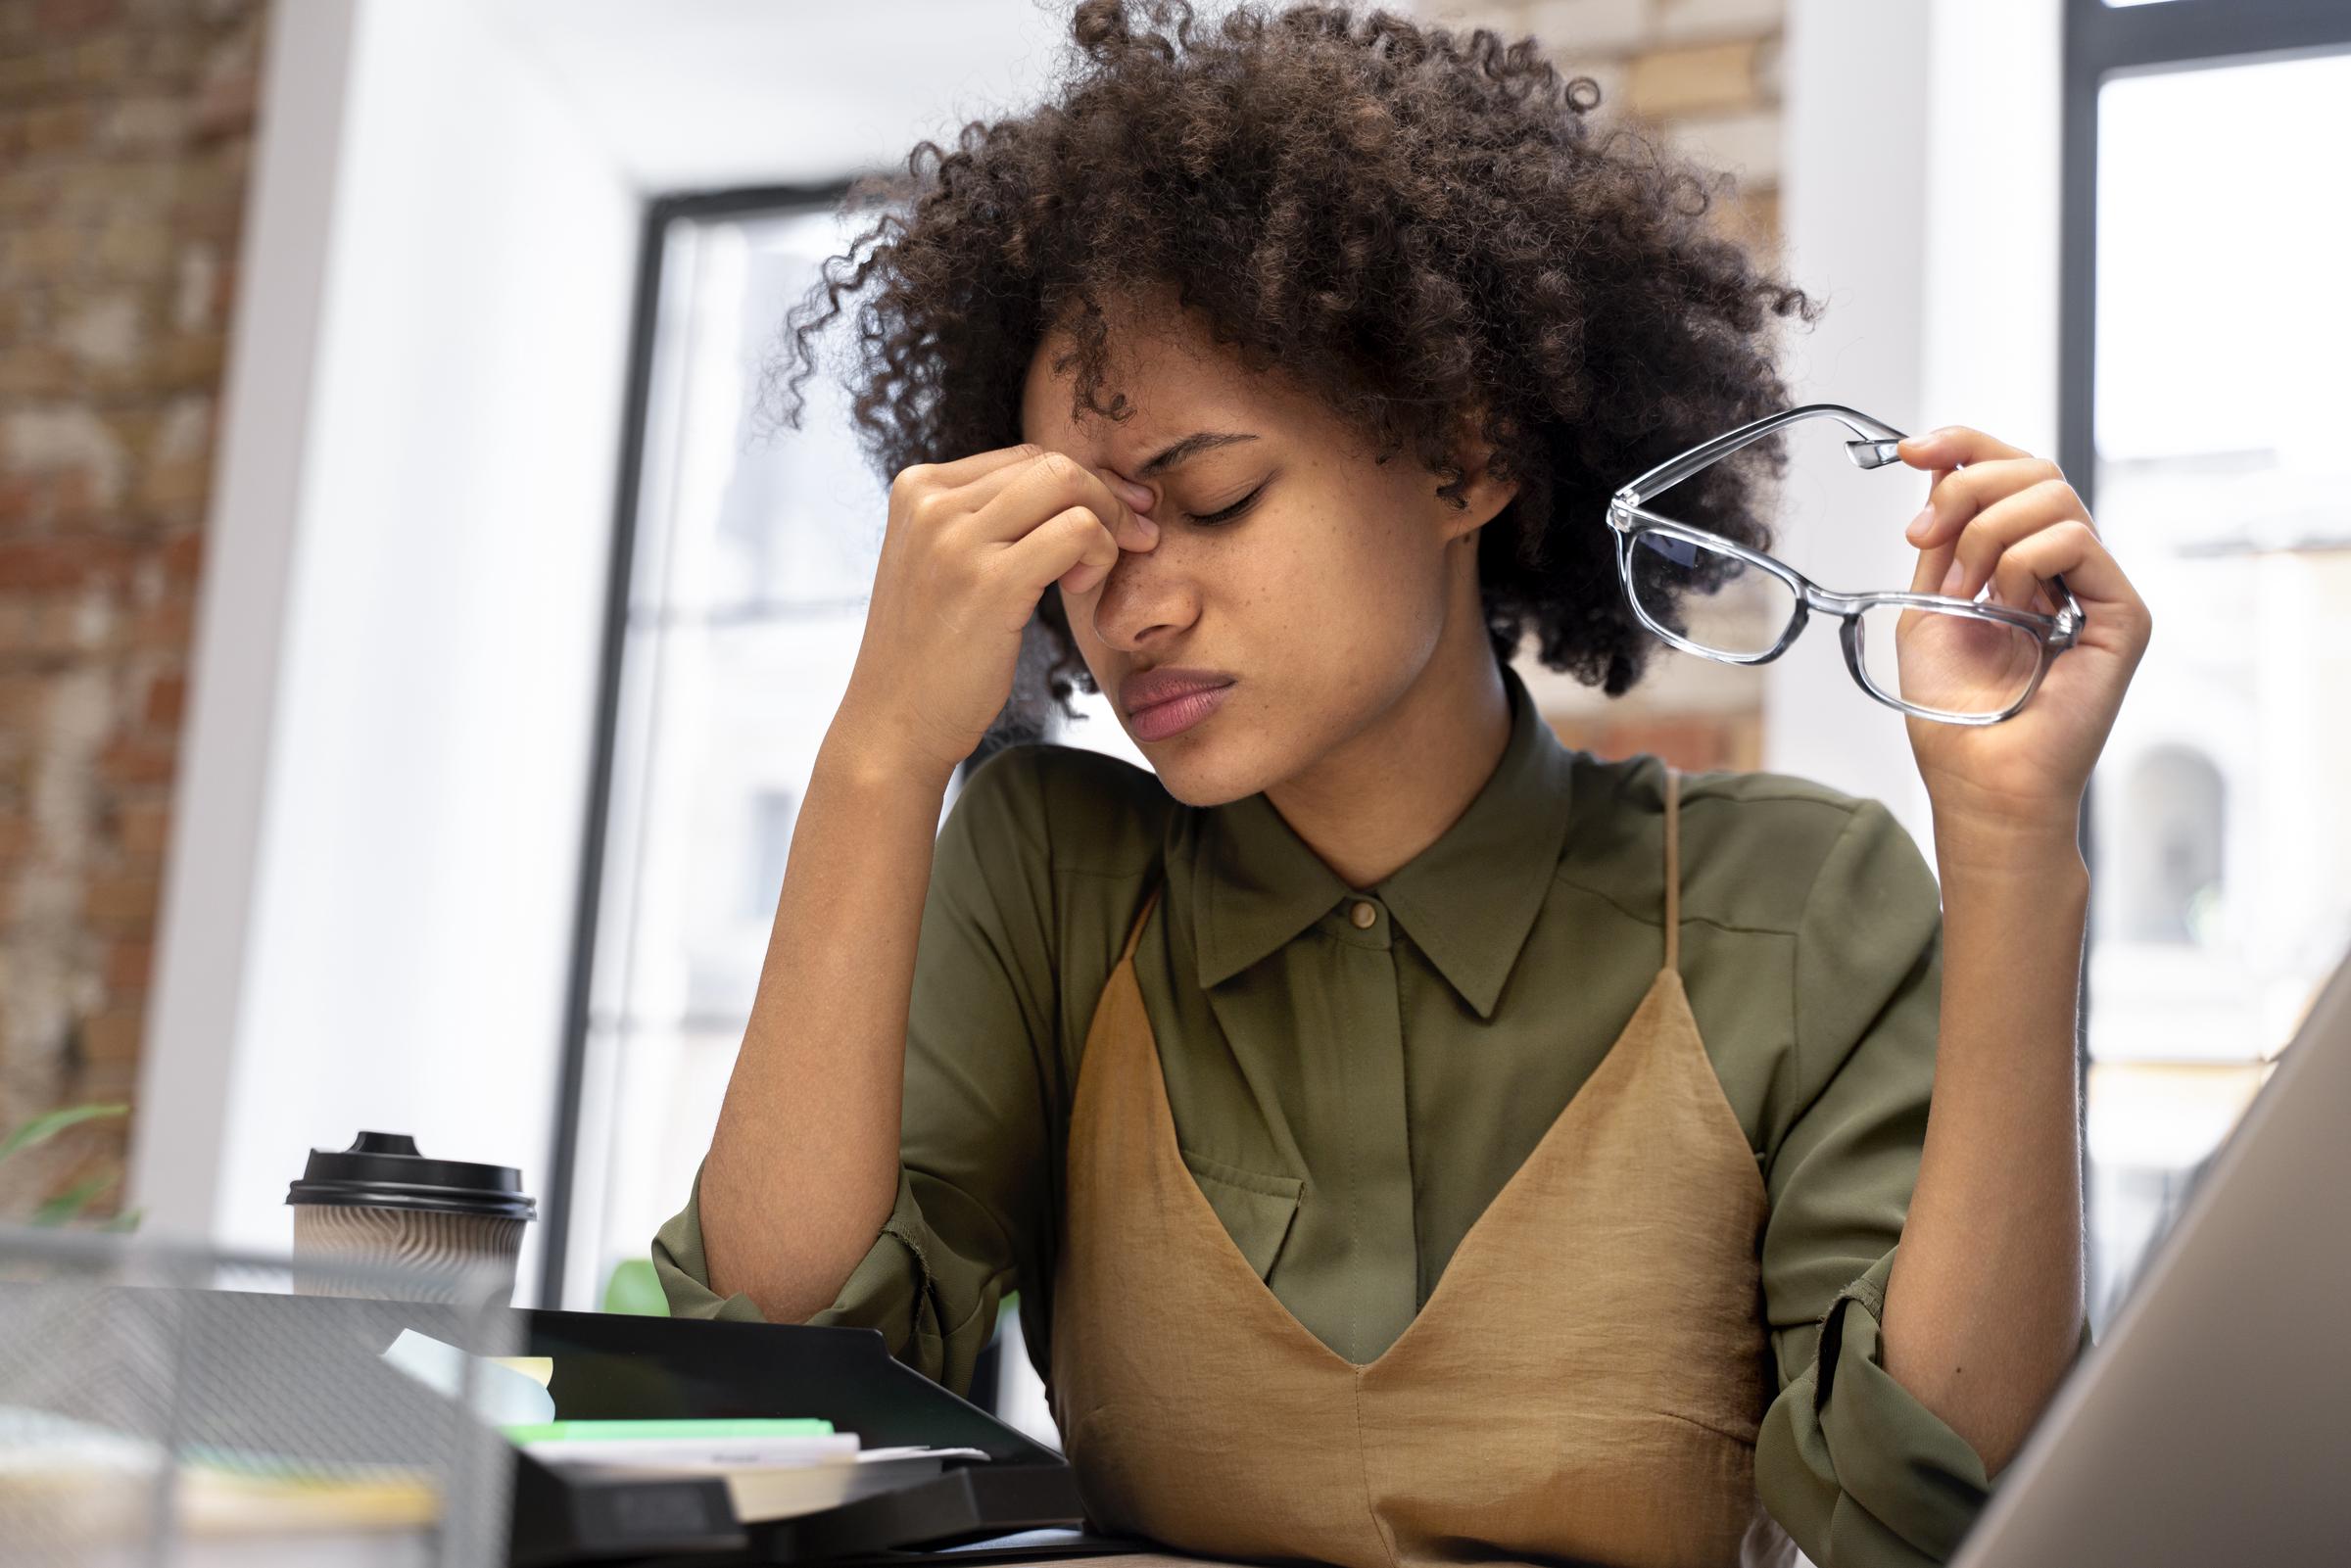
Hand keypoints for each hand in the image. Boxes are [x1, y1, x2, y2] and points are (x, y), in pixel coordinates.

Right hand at [837, 445, 1158, 777]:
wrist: (895, 721)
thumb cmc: (933, 650)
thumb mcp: (942, 563)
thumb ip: (987, 518)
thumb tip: (1079, 483)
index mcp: (917, 488)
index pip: (1024, 458)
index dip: (1081, 484)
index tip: (1115, 517)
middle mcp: (931, 502)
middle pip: (1051, 464)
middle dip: (1108, 497)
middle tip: (1135, 538)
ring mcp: (956, 539)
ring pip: (1068, 485)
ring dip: (1109, 523)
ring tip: (1093, 572)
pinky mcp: (990, 581)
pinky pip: (1077, 530)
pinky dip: (1100, 551)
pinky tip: (1080, 587)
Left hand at [1892, 426, 2152, 842]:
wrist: (1978, 779)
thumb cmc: (1954, 713)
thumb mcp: (1927, 606)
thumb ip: (1942, 540)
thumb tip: (1941, 468)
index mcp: (2022, 562)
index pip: (2012, 473)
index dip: (1964, 446)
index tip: (1908, 450)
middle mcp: (2066, 569)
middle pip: (2034, 469)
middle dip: (1966, 486)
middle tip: (1922, 538)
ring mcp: (2097, 588)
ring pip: (2053, 496)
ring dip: (1986, 534)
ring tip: (1963, 593)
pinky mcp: (2122, 613)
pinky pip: (2075, 541)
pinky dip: (2023, 562)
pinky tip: (2005, 604)